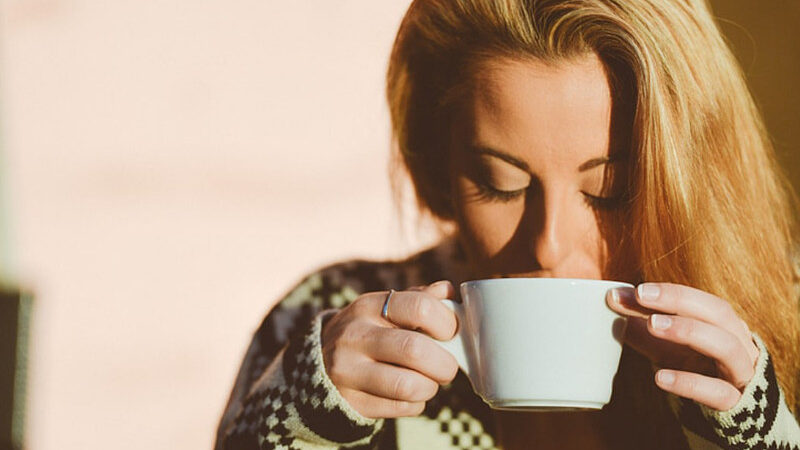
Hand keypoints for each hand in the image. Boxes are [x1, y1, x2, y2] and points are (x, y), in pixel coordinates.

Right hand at [321, 281, 458, 417]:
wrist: (319, 364)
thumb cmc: (368, 332)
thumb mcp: (384, 308)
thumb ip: (418, 298)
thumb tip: (449, 292)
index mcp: (369, 306)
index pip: (420, 307)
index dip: (447, 323)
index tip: (451, 333)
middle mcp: (355, 336)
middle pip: (415, 350)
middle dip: (444, 363)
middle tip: (447, 366)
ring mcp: (348, 371)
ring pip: (408, 385)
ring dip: (430, 387)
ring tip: (428, 382)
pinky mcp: (351, 402)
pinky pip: (401, 407)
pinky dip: (415, 404)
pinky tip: (409, 394)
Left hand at [606, 282, 759, 410]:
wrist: (727, 415)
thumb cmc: (693, 369)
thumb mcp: (665, 345)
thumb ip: (640, 323)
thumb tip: (612, 298)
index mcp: (724, 324)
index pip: (699, 300)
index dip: (670, 292)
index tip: (637, 290)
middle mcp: (739, 342)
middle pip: (718, 313)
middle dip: (679, 300)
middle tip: (641, 295)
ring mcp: (740, 373)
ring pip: (726, 347)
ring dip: (689, 331)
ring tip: (652, 324)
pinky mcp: (735, 404)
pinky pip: (717, 392)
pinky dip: (689, 383)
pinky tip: (659, 378)